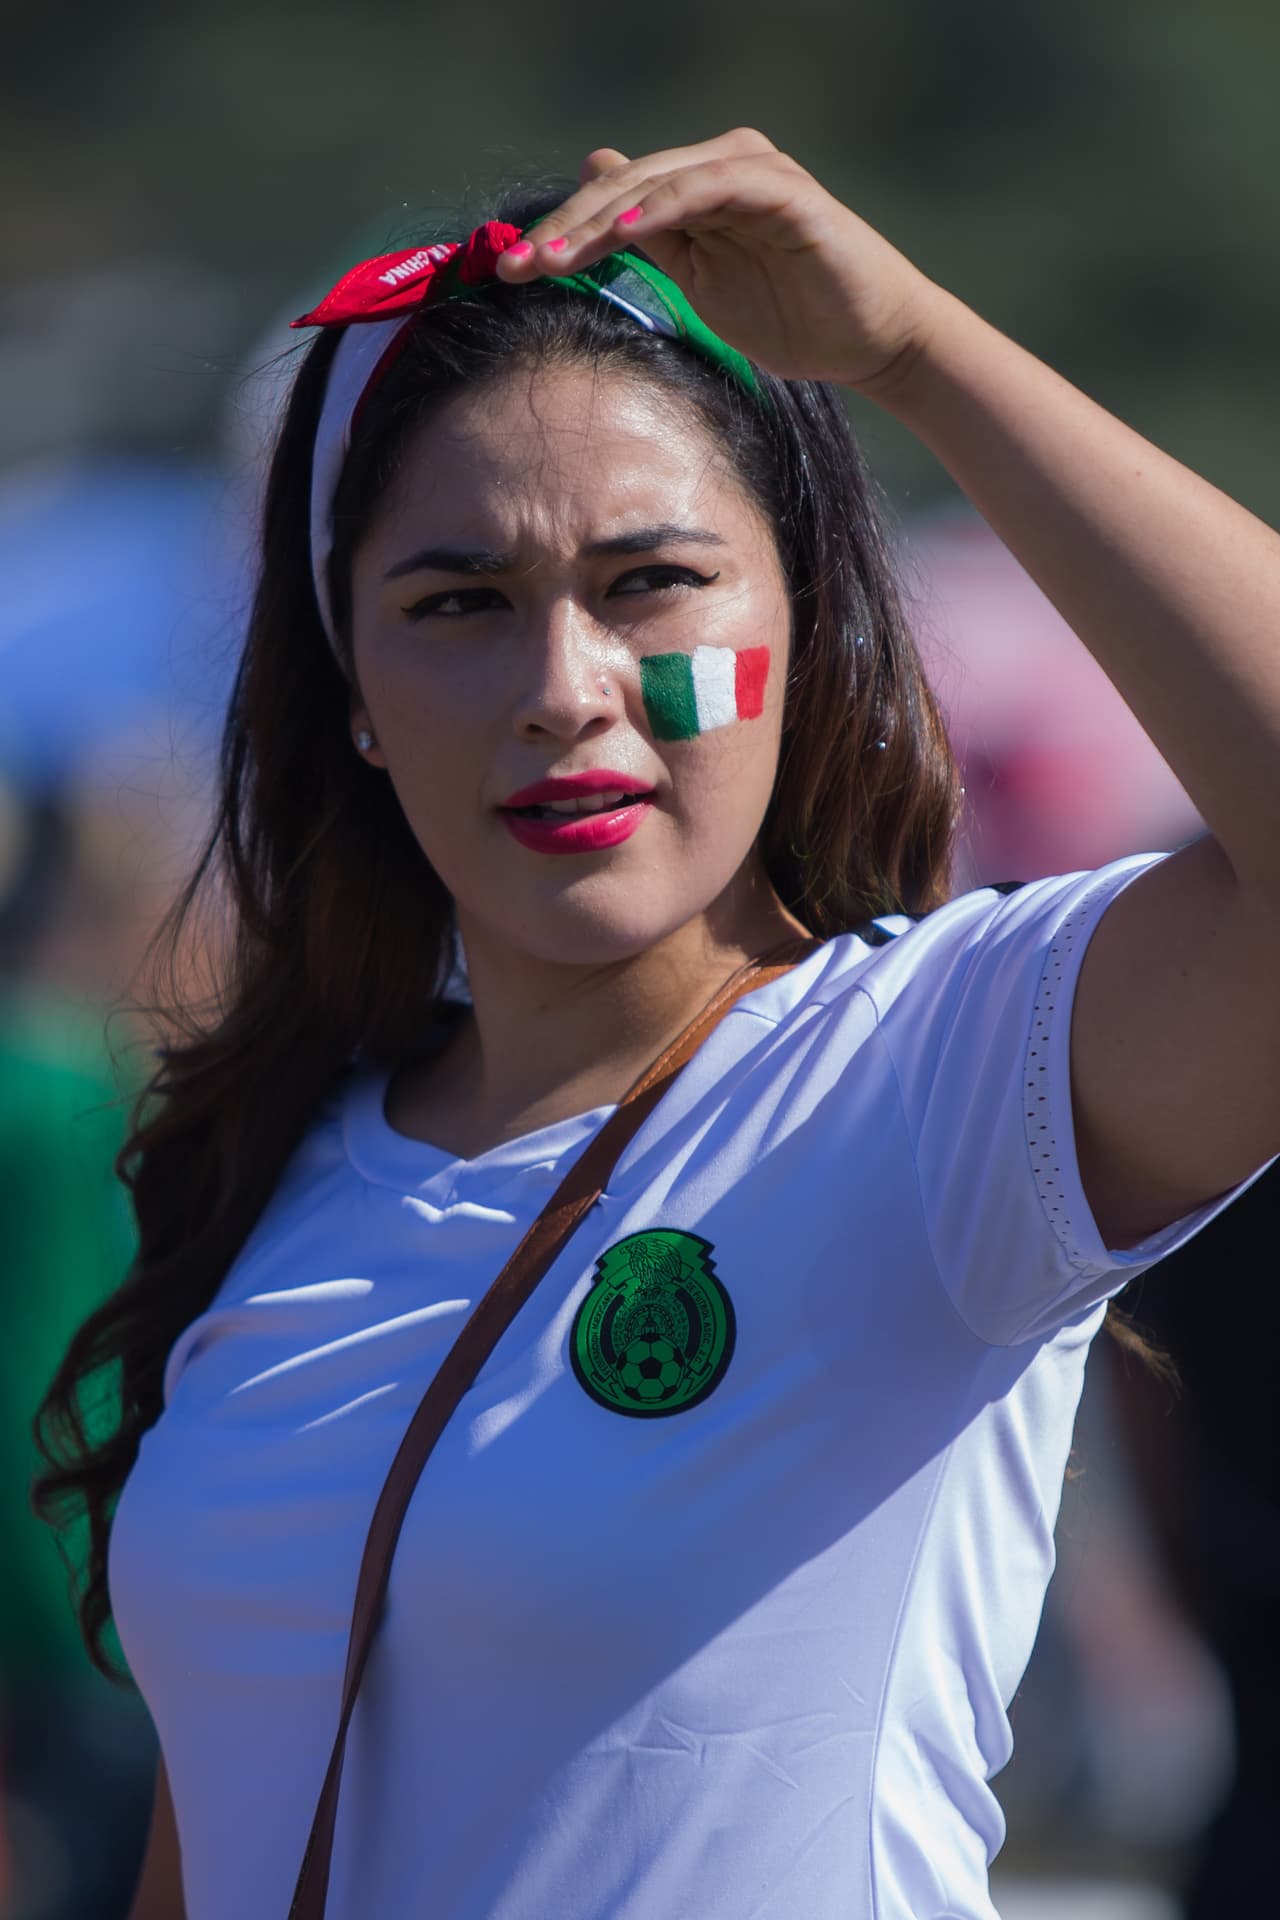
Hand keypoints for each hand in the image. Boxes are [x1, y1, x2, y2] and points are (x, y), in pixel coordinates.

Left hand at [495, 128, 940, 391]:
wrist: (874, 343)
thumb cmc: (794, 319)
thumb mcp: (702, 284)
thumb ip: (651, 242)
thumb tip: (594, 195)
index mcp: (699, 189)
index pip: (614, 201)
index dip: (561, 234)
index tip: (508, 273)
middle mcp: (723, 166)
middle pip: (625, 185)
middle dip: (565, 227)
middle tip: (513, 266)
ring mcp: (753, 173)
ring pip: (658, 182)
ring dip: (600, 218)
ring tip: (554, 255)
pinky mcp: (784, 192)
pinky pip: (711, 188)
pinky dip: (665, 206)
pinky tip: (625, 235)